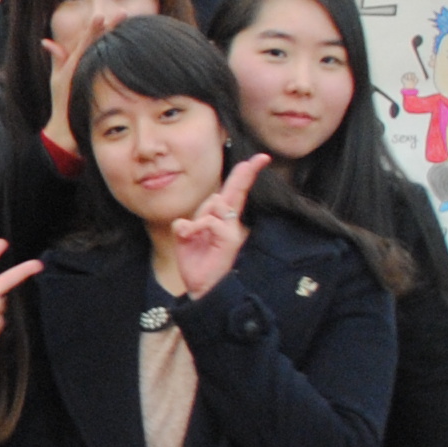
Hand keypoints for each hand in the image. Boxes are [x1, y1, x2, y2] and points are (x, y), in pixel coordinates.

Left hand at [169, 151, 267, 299]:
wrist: (201, 287)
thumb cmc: (196, 262)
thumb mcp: (187, 238)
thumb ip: (188, 224)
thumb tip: (186, 221)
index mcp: (221, 219)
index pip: (233, 193)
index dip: (244, 175)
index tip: (258, 159)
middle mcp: (230, 222)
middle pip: (235, 191)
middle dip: (246, 173)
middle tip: (261, 158)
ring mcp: (232, 230)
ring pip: (214, 203)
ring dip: (198, 216)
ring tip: (193, 236)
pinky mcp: (229, 238)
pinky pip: (209, 221)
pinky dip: (196, 227)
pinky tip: (191, 236)